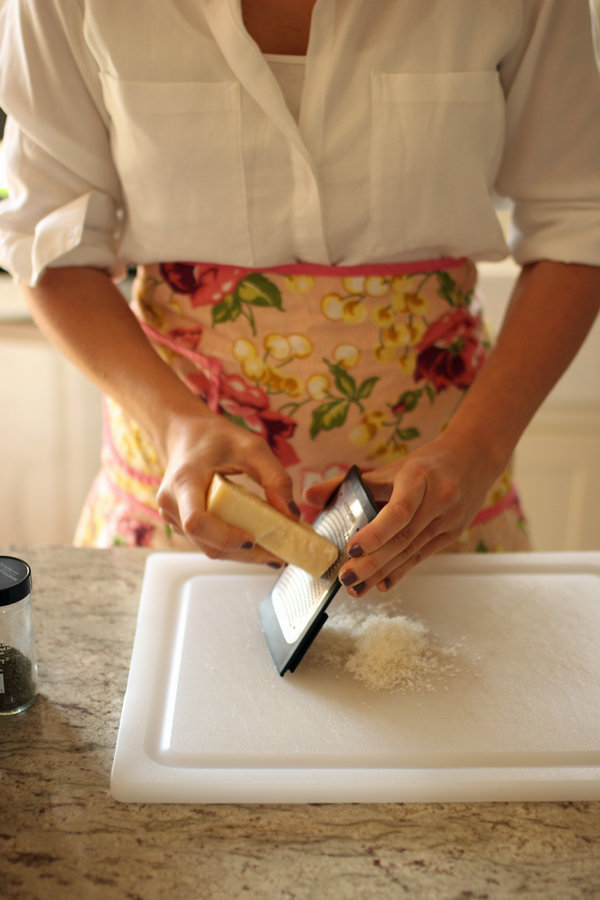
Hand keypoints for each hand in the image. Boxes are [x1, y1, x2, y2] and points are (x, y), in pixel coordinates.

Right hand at [156, 409, 298, 565]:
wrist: (185, 433)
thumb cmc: (215, 437)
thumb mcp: (252, 448)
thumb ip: (275, 478)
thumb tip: (292, 514)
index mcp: (184, 481)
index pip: (196, 521)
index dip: (224, 537)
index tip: (252, 540)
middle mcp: (171, 503)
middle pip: (206, 543)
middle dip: (244, 554)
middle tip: (279, 556)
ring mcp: (172, 516)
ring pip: (207, 547)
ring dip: (240, 554)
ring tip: (273, 550)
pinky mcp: (180, 523)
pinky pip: (207, 542)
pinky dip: (232, 546)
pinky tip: (256, 540)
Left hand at [304, 435, 496, 594]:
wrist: (473, 459)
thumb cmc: (425, 465)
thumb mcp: (389, 468)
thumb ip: (346, 482)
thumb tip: (309, 495)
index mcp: (419, 477)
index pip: (399, 510)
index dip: (376, 532)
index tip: (351, 546)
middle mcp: (438, 499)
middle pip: (403, 537)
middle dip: (372, 561)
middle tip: (345, 577)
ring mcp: (449, 519)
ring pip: (411, 551)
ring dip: (382, 572)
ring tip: (356, 587)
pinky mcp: (452, 534)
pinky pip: (422, 556)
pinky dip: (399, 571)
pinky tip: (380, 585)